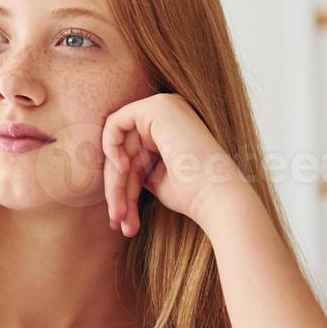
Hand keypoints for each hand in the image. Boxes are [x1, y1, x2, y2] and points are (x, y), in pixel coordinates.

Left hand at [101, 92, 251, 237]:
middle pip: (125, 151)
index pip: (134, 155)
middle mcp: (169, 112)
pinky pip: (115, 123)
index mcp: (172, 128)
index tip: (120, 219)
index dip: (122, 186)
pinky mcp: (158, 107)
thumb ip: (134, 166)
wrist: (217, 198)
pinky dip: (111, 148)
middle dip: (117, 188)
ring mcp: (165, 106)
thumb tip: (109, 167)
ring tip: (118, 217)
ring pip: (119, 145)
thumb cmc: (192, 195)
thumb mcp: (155, 178)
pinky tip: (122, 172)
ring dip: (115, 183)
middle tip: (116, 221)